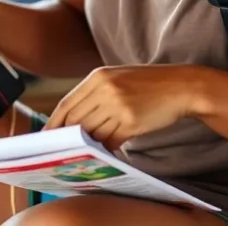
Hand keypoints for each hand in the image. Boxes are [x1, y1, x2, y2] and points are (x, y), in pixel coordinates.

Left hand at [43, 65, 204, 150]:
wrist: (181, 86)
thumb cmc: (149, 84)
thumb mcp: (117, 78)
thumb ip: (95, 94)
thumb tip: (71, 120)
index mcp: (98, 77)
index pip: (66, 104)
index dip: (54, 123)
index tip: (46, 136)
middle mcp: (105, 90)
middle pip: (75, 120)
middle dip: (69, 137)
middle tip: (65, 149)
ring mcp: (118, 106)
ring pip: (93, 132)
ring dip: (92, 143)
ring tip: (94, 146)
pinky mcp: (132, 122)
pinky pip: (111, 140)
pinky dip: (108, 147)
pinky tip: (111, 147)